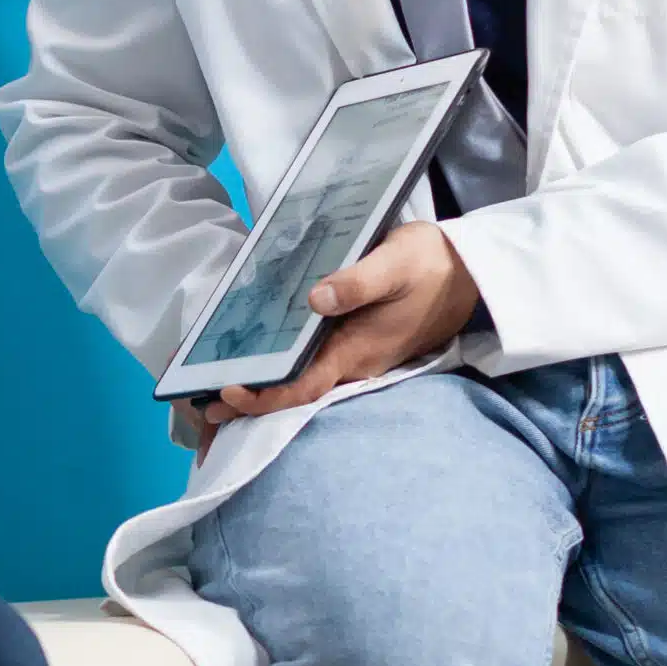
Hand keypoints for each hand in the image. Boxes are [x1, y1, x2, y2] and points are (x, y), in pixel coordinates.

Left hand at [190, 223, 478, 430]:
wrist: (472, 273)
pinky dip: (277, 371)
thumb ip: (357, 282)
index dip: (264, 396)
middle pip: (292, 395)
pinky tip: (249, 362)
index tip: (227, 391)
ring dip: (257, 388)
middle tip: (195, 402)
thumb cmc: (432, 265)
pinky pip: (308, 368)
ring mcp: (353, 358)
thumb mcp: (396, 263)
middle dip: (246, 402)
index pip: (302, 387)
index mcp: (357, 351)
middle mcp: (351, 364)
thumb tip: (314, 298)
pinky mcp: (353, 346)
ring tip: (207, 387)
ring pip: (298, 384)